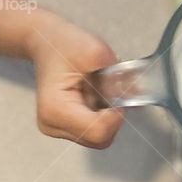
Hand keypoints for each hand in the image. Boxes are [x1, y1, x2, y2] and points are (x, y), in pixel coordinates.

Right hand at [28, 11, 123, 148]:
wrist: (46, 43)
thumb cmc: (64, 45)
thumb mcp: (95, 52)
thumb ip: (117, 77)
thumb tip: (135, 97)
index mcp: (55, 109)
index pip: (99, 131)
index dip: (117, 115)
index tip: (118, 93)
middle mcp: (51, 124)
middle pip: (100, 138)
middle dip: (113, 115)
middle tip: (109, 89)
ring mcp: (56, 128)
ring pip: (99, 137)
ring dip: (107, 115)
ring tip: (98, 90)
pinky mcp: (63, 128)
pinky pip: (93, 131)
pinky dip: (101, 116)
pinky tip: (93, 96)